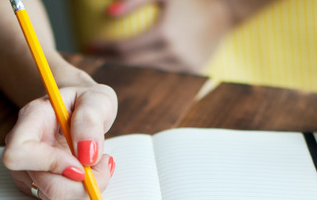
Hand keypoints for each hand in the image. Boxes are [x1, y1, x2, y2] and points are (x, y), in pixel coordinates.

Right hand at [3, 82, 117, 199]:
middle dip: (81, 184)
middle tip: (104, 164)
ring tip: (99, 163)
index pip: (20, 152)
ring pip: (54, 197)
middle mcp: (22, 146)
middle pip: (43, 183)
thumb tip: (87, 153)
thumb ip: (91, 120)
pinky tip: (91, 172)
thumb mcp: (97, 99)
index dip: (51, 164)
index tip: (81, 164)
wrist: (78, 109)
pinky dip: (82, 192)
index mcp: (31, 119)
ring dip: (85, 188)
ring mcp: (27, 168)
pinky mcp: (39, 183)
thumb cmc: (85, 101)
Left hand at [89, 0, 234, 72]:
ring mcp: (185, 65)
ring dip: (129, 66)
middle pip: (132, 63)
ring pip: (147, 71)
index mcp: (164, 34)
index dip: (104, 49)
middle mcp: (174, 53)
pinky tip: (137, 62)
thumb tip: (108, 13)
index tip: (89, 46)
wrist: (227, 9)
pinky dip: (149, 68)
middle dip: (111, 59)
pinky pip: (165, 73)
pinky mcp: (194, 71)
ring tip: (112, 59)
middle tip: (96, 54)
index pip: (125, 49)